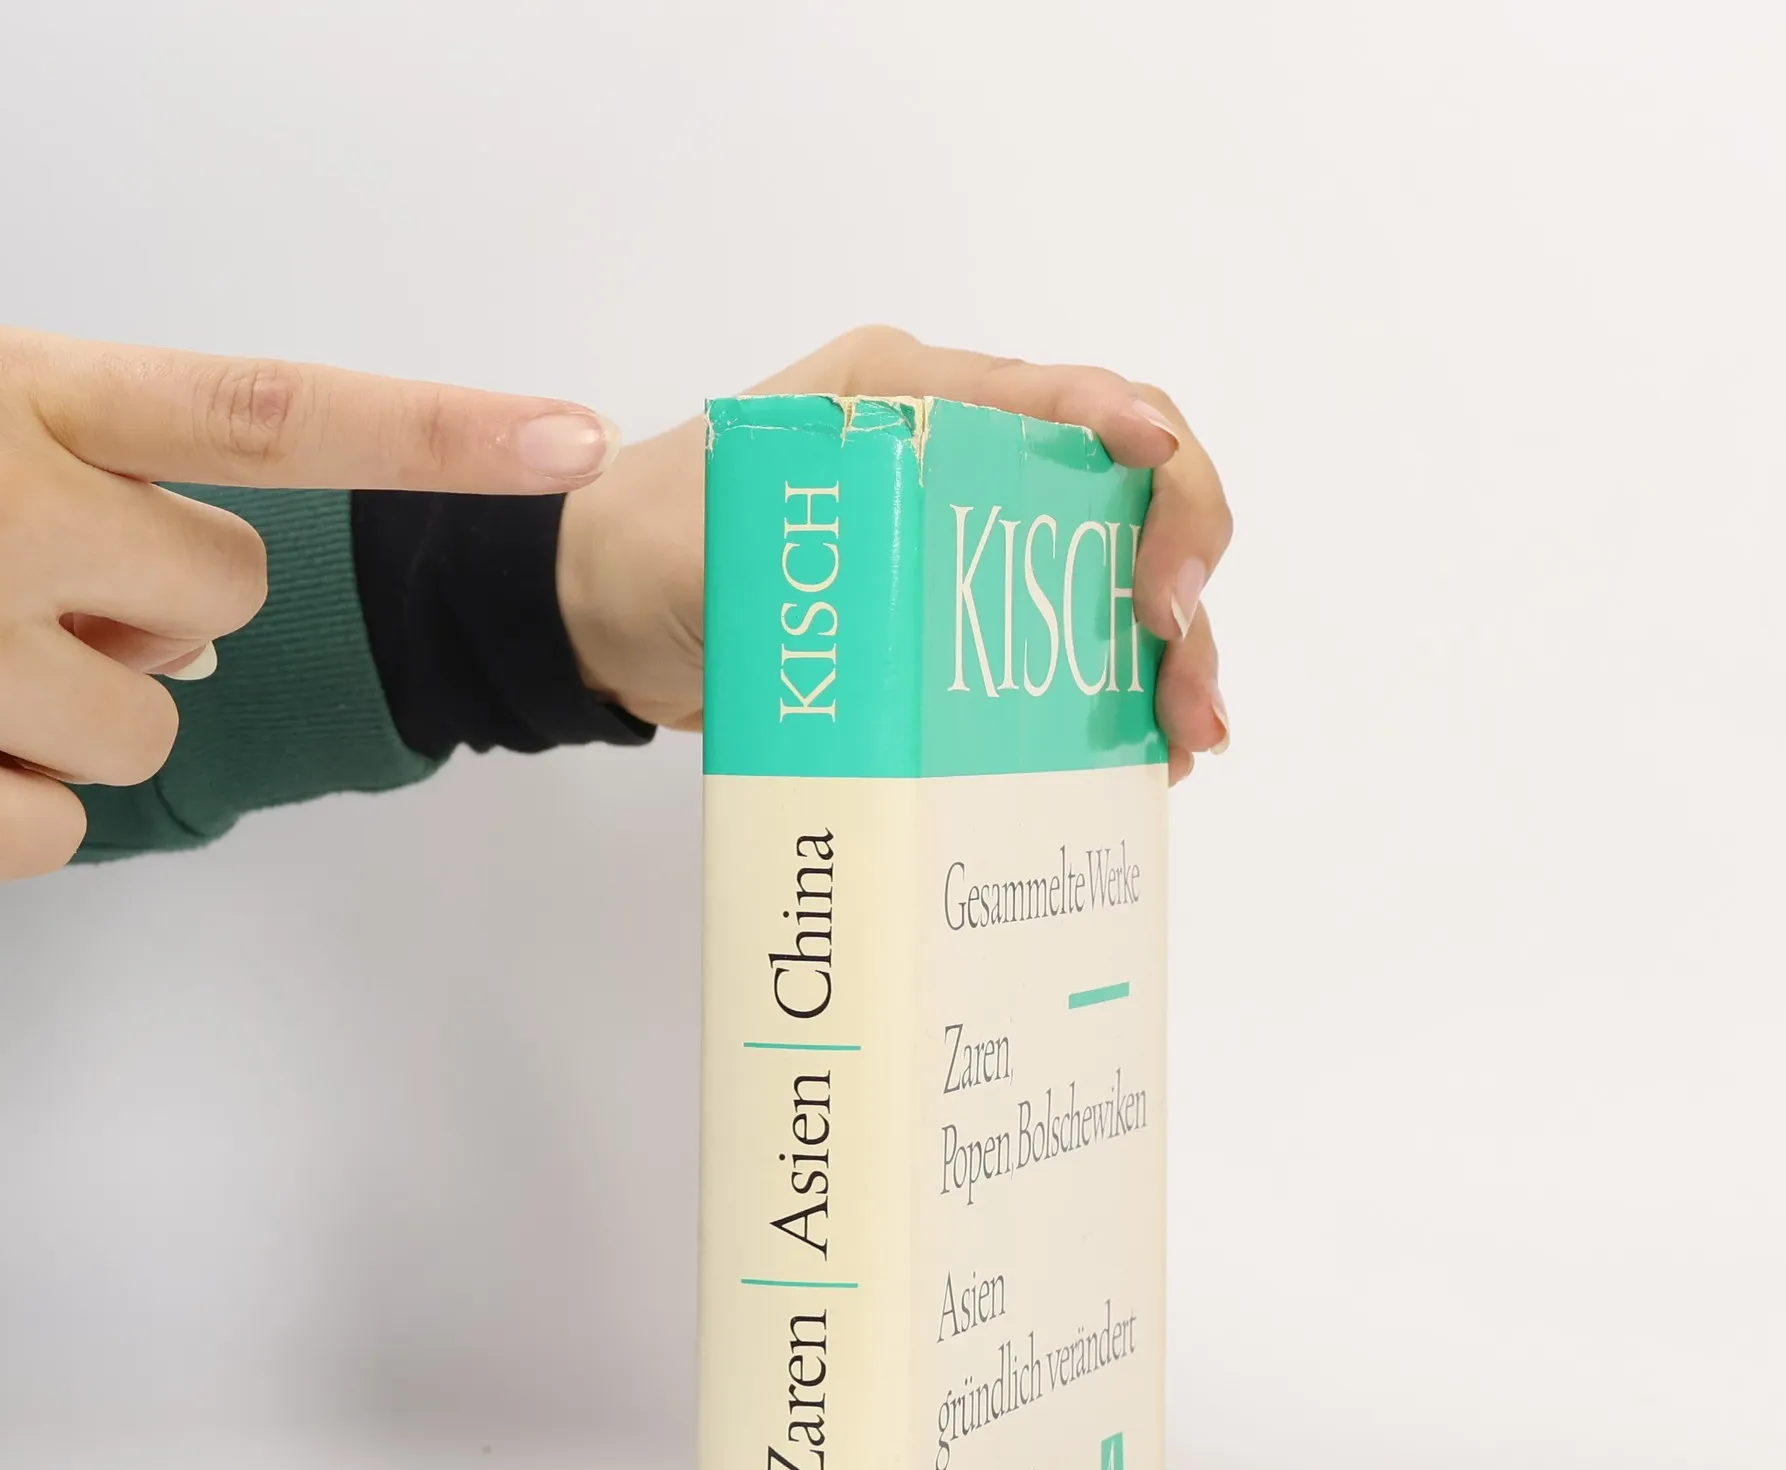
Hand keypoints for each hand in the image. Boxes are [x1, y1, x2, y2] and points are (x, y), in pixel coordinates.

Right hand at [0, 316, 617, 879]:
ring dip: (71, 708)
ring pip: (151, 727)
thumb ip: (70, 470)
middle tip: (16, 588)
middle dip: (148, 607)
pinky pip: (58, 825)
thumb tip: (188, 609)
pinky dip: (1, 802)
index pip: (262, 405)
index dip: (437, 427)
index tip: (573, 435)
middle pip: (220, 598)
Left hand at [557, 325, 1231, 779]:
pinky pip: (1063, 641)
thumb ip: (801, 550)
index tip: (1170, 553)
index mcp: (911, 399)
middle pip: (1121, 493)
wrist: (598, 613)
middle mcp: (960, 456)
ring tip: (1187, 738)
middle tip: (1187, 688)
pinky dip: (1111, 692)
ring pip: (1108, 574)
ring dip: (1164, 653)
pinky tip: (1143, 754)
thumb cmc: (647, 544)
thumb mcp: (714, 537)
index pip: (1063, 400)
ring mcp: (967, 539)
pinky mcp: (957, 619)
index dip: (1146, 454)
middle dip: (1178, 580)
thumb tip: (891, 609)